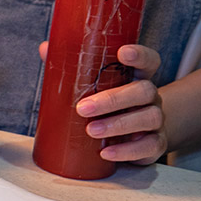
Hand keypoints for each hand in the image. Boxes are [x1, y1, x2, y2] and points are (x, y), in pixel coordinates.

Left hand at [39, 42, 166, 163]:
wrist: (134, 134)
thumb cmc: (107, 105)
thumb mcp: (92, 86)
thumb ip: (71, 67)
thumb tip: (45, 48)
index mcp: (136, 78)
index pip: (149, 61)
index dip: (140, 55)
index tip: (122, 52)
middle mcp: (150, 97)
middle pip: (144, 90)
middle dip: (113, 99)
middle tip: (83, 108)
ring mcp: (156, 120)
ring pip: (148, 118)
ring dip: (118, 125)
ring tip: (91, 131)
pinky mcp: (155, 144)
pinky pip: (148, 146)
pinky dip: (127, 151)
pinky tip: (106, 153)